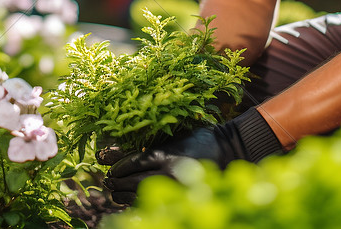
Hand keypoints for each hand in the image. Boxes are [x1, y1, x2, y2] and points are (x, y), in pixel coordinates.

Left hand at [103, 108, 282, 204]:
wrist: (232, 150)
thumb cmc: (201, 138)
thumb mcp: (176, 135)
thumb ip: (152, 144)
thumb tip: (118, 151)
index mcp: (168, 154)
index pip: (136, 163)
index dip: (120, 168)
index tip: (109, 172)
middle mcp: (172, 173)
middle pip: (136, 182)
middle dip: (119, 185)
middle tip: (108, 184)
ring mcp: (179, 188)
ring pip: (145, 197)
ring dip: (126, 197)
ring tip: (116, 194)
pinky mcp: (185, 197)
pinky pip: (158, 205)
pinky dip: (142, 204)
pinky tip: (133, 202)